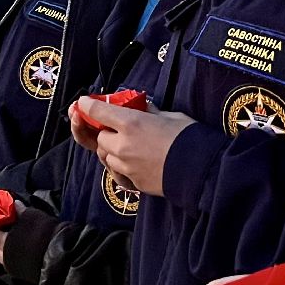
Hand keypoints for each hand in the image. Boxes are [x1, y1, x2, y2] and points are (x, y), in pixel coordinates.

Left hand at [70, 97, 193, 196]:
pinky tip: (136, 161)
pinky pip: (119, 172)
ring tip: (128, 146)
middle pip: (100, 138)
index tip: (83, 103)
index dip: (87, 106)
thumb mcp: (170, 116)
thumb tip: (142, 109)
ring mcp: (127, 166)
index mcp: (131, 123)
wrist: (202, 170)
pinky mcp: (134, 182)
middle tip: (118, 129)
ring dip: (112, 151)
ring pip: (107, 157)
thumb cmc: (189, 138)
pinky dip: (122, 166)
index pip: (98, 111)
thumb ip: (150, 113)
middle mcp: (123, 145)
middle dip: (106, 133)